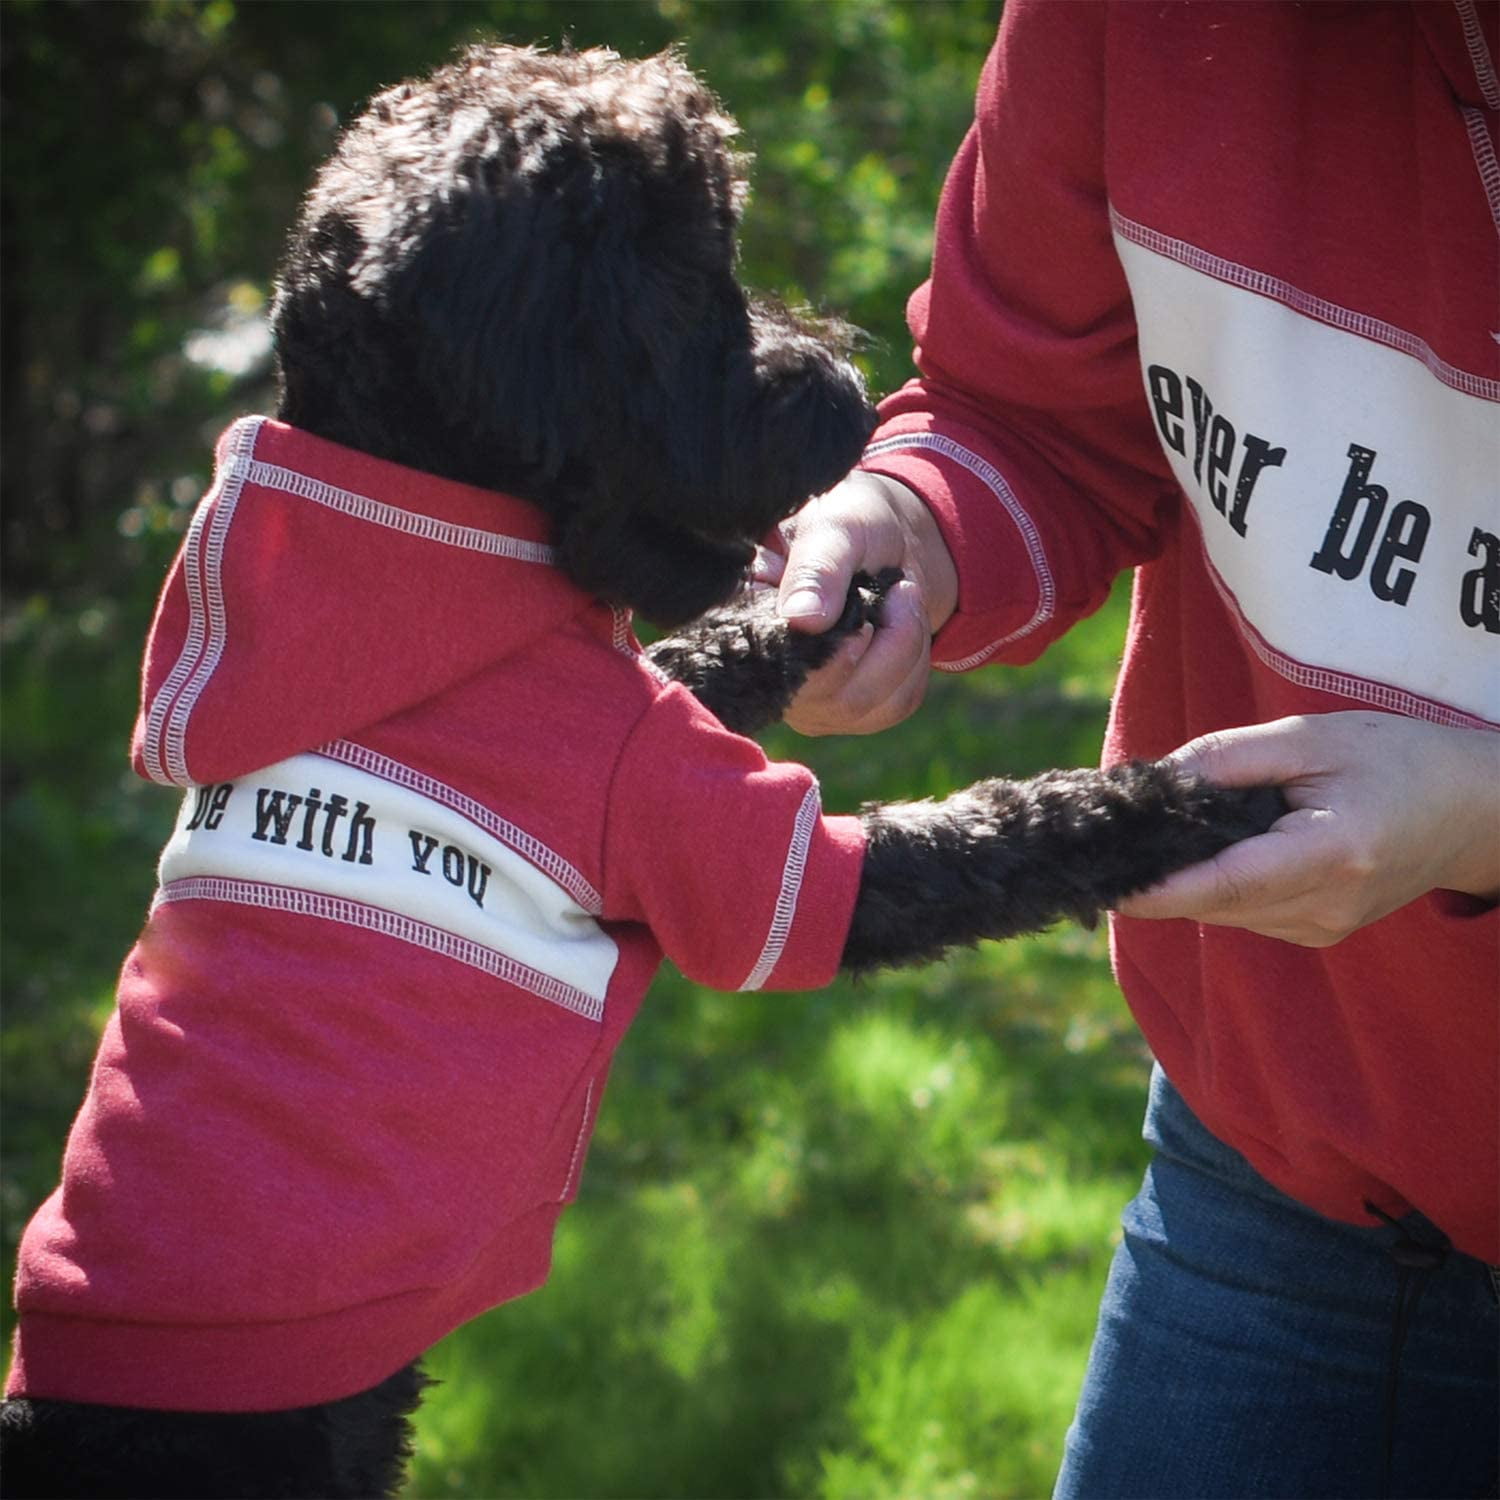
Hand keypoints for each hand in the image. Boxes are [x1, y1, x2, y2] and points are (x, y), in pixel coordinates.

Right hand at [757, 471, 958, 734]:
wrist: (892, 539)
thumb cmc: (853, 524)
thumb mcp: (835, 528)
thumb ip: (816, 570)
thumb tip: (802, 620)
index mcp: (747, 621)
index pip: (774, 669)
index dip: (827, 653)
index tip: (864, 605)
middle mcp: (769, 672)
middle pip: (831, 699)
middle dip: (885, 645)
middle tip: (900, 589)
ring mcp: (809, 699)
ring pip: (867, 708)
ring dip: (906, 650)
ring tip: (903, 597)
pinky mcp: (847, 709)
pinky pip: (895, 705)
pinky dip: (915, 664)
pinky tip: (904, 627)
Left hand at [1117, 712, 1499, 945]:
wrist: (1472, 810)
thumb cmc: (1396, 760)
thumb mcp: (1310, 739)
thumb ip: (1228, 760)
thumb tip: (1153, 781)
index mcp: (1332, 854)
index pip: (1227, 883)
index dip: (1160, 889)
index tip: (1107, 881)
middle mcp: (1327, 907)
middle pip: (1215, 901)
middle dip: (1161, 874)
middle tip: (1116, 833)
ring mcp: (1325, 929)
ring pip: (1223, 912)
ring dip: (1190, 877)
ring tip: (1172, 828)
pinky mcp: (1319, 934)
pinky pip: (1245, 912)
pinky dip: (1220, 883)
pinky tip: (1219, 846)